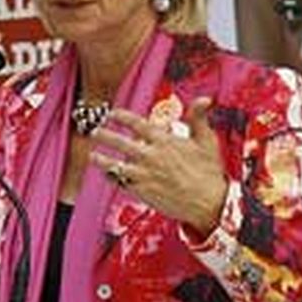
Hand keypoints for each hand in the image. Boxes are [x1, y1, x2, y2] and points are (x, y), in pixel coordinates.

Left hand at [90, 99, 226, 237]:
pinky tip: (108, 175)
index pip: (136, 124)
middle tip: (96, 132)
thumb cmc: (209, 172)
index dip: (121, 116)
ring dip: (102, 159)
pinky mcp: (142, 191)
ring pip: (115, 165)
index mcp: (164, 141)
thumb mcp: (207, 140)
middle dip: (104, 135)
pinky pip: (121, 183)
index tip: (112, 114)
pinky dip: (113, 178)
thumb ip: (199, 117)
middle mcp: (150, 156)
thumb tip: (203, 99)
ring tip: (93, 155)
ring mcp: (144, 174)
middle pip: (119, 143)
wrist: (209, 202)